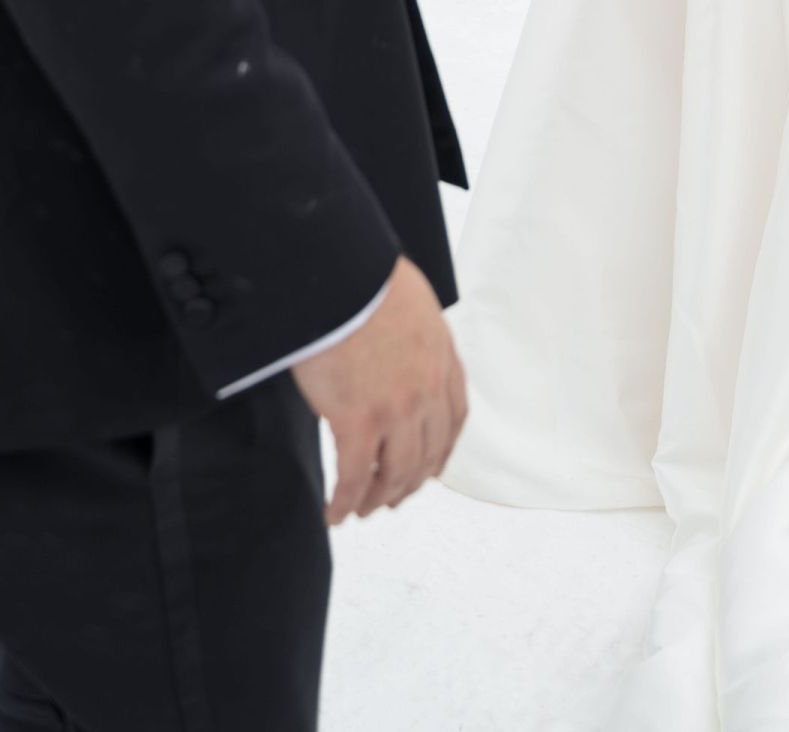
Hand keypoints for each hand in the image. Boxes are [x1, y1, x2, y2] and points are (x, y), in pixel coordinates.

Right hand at [291, 256, 467, 523]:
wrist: (340, 276)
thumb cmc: (366, 280)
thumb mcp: (416, 306)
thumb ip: (418, 338)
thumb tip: (404, 351)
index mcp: (443, 359)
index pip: (454, 419)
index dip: (441, 450)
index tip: (430, 466)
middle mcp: (428, 390)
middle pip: (427, 455)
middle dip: (409, 483)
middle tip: (391, 497)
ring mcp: (397, 410)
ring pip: (395, 474)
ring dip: (378, 498)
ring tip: (362, 509)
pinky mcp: (359, 422)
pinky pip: (355, 477)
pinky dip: (345, 502)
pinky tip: (335, 511)